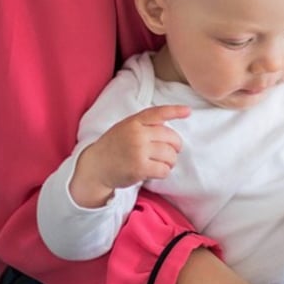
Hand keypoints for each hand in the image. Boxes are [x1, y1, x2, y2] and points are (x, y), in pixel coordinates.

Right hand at [70, 105, 188, 207]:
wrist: (95, 167)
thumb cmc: (114, 147)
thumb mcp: (125, 128)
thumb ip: (144, 124)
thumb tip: (168, 124)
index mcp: (134, 122)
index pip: (158, 113)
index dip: (175, 111)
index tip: (188, 111)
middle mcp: (137, 134)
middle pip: (171, 138)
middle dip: (176, 147)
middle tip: (172, 152)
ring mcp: (138, 151)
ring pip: (170, 155)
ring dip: (170, 161)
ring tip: (162, 163)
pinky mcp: (139, 168)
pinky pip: (164, 170)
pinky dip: (164, 172)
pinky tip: (155, 171)